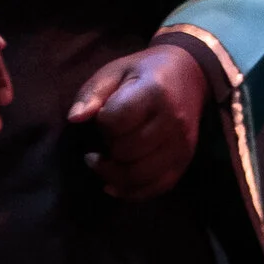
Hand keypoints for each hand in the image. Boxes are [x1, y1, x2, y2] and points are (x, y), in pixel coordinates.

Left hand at [68, 45, 207, 199]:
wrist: (189, 74)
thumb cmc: (143, 72)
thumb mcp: (113, 71)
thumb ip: (92, 94)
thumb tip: (74, 119)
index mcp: (154, 92)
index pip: (118, 120)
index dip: (101, 123)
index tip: (101, 118)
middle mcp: (172, 121)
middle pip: (128, 151)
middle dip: (107, 149)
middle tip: (103, 139)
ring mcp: (182, 144)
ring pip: (142, 175)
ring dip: (114, 175)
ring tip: (101, 163)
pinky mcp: (186, 160)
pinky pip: (159, 187)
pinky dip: (133, 192)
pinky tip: (114, 186)